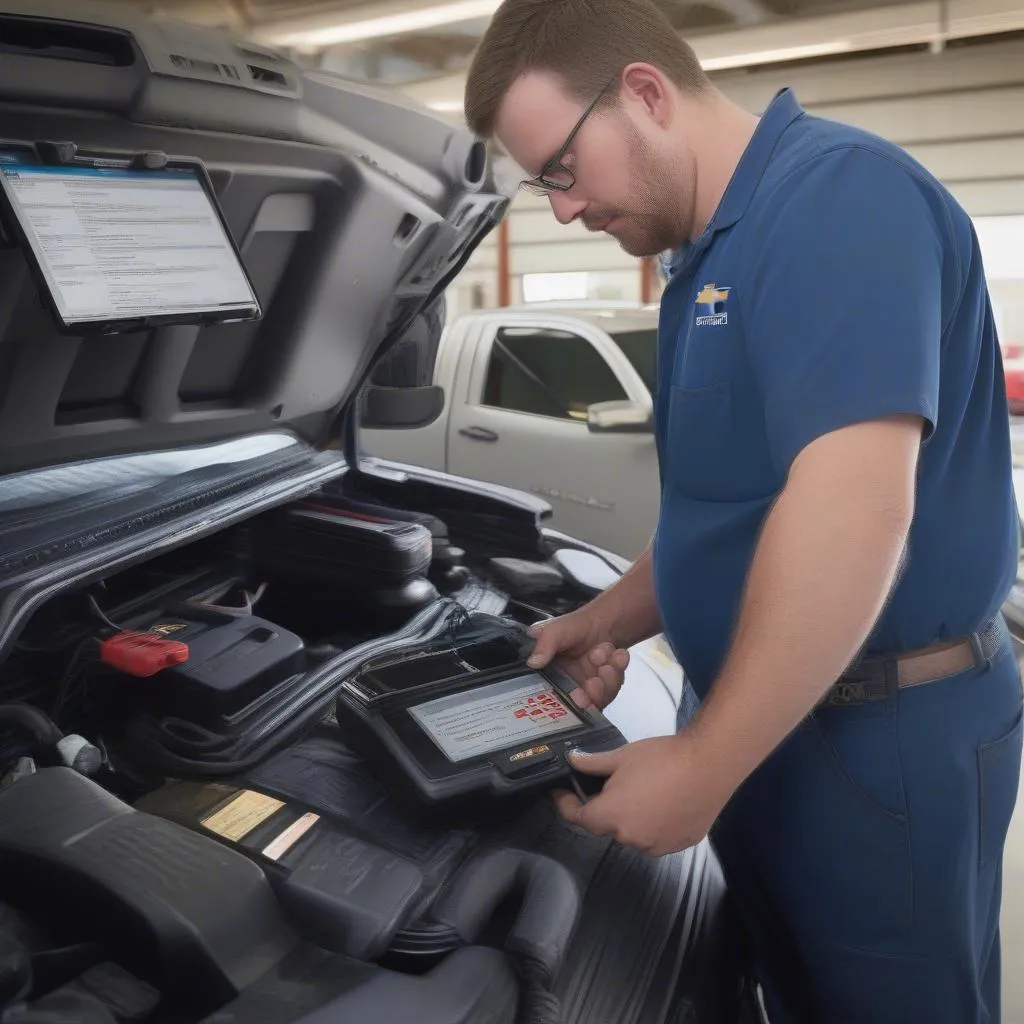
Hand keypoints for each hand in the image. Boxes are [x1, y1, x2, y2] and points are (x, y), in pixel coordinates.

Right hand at [526, 609, 629, 710]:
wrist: (602, 622)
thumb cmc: (574, 626)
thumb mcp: (555, 630)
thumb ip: (545, 644)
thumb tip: (533, 662)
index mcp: (549, 679)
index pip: (555, 700)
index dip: (567, 702)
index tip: (579, 697)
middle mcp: (569, 688)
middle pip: (580, 704)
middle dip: (591, 694)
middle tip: (595, 681)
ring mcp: (589, 689)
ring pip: (600, 697)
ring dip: (607, 679)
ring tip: (605, 655)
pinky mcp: (607, 687)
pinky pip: (614, 687)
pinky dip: (617, 671)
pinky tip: (618, 655)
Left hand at [553, 734, 734, 856]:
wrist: (710, 765)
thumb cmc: (663, 759)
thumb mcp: (622, 756)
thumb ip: (593, 763)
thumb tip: (572, 761)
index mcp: (612, 816)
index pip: (579, 819)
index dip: (567, 806)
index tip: (563, 794)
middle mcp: (631, 838)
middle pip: (609, 825)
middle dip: (607, 806)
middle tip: (615, 782)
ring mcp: (657, 845)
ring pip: (634, 832)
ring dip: (632, 817)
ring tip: (645, 790)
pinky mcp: (680, 844)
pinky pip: (658, 836)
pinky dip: (655, 823)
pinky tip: (666, 802)